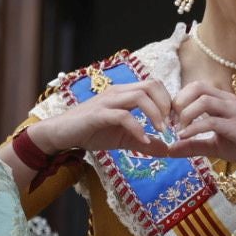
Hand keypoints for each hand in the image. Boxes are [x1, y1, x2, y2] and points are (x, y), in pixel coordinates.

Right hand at [28, 80, 172, 155]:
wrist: (61, 134)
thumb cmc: (91, 132)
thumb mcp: (123, 138)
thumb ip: (144, 142)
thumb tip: (167, 150)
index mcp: (126, 93)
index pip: (155, 85)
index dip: (170, 101)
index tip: (175, 122)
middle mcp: (118, 92)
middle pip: (152, 85)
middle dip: (167, 104)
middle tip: (171, 125)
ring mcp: (108, 101)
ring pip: (140, 96)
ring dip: (156, 114)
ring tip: (161, 132)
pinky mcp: (98, 114)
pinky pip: (123, 116)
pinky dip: (137, 128)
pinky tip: (143, 140)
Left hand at [168, 81, 235, 182]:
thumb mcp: (215, 146)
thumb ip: (193, 145)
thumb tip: (169, 149)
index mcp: (223, 101)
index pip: (196, 87)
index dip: (179, 99)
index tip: (171, 119)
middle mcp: (229, 101)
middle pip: (197, 87)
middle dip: (179, 102)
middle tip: (172, 121)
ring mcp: (235, 112)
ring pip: (203, 101)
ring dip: (186, 114)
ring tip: (179, 130)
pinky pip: (212, 121)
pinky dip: (194, 128)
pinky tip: (184, 137)